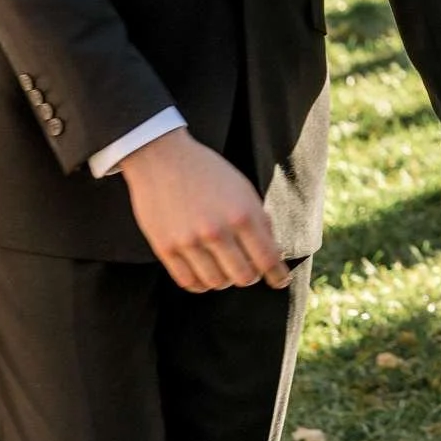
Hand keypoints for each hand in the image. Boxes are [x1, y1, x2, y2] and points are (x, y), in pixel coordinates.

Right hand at [119, 129, 288, 291]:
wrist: (160, 158)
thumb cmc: (207, 172)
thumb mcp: (242, 189)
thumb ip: (259, 221)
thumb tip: (274, 253)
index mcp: (242, 214)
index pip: (267, 259)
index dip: (278, 276)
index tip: (280, 282)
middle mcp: (217, 231)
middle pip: (243, 277)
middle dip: (249, 276)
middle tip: (247, 269)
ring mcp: (189, 241)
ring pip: (216, 282)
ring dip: (224, 279)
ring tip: (223, 268)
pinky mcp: (165, 248)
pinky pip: (189, 282)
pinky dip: (201, 283)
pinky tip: (204, 272)